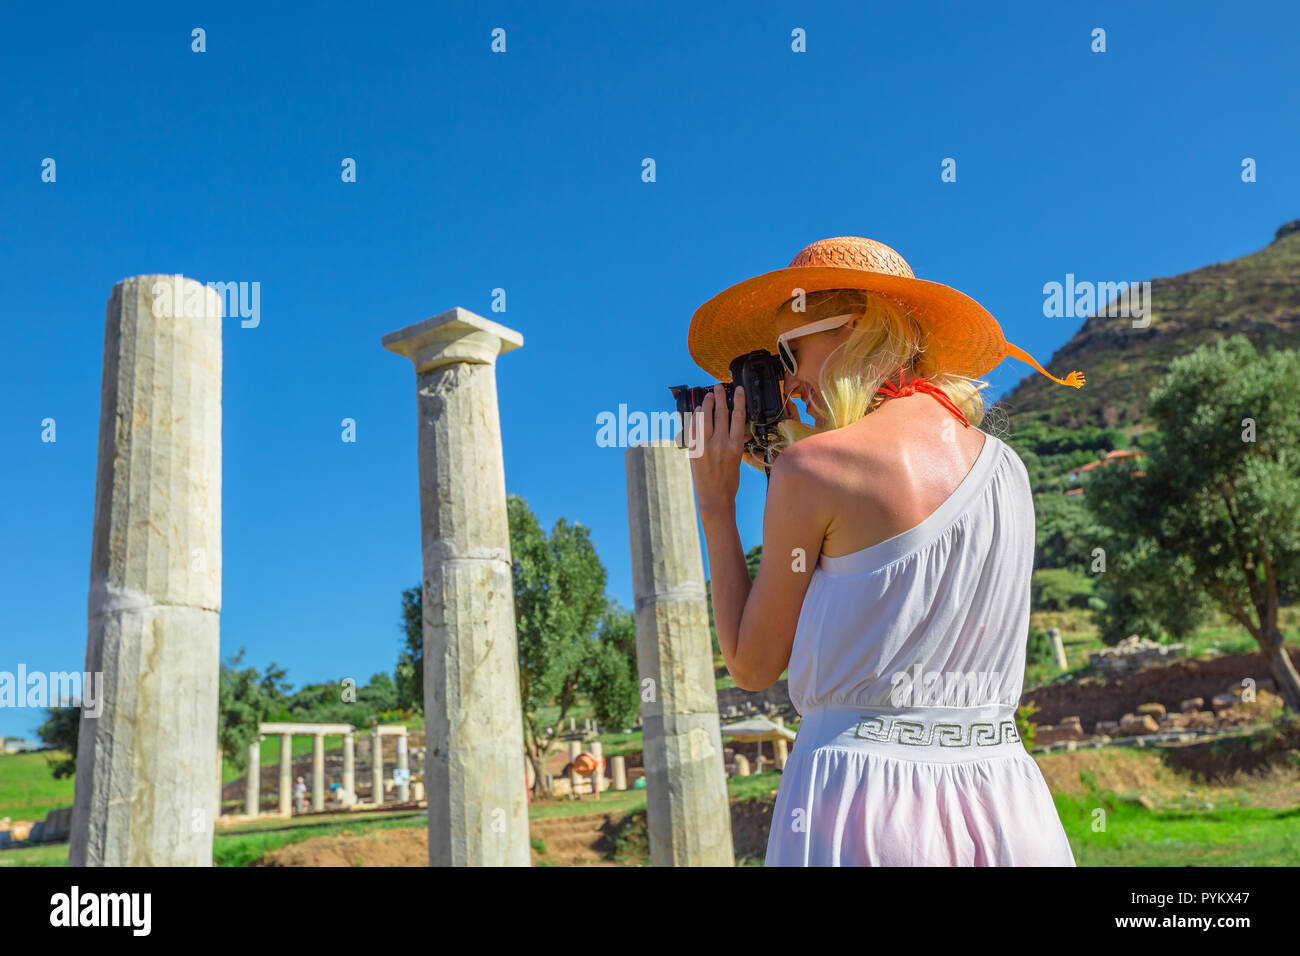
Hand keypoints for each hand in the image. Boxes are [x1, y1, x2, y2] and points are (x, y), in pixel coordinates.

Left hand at [687, 383, 745, 511]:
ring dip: (707, 404)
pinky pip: (693, 429)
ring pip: (705, 418)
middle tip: (718, 386)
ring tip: (708, 396)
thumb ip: (737, 443)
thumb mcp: (738, 460)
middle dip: (719, 397)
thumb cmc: (729, 480)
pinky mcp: (693, 450)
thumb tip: (741, 431)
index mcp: (735, 446)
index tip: (739, 389)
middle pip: (721, 413)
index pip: (738, 416)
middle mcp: (720, 444)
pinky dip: (695, 418)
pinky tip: (698, 411)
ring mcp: (705, 446)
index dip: (739, 400)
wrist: (715, 497)